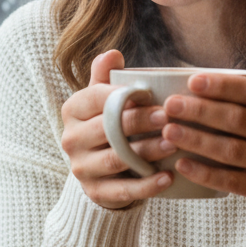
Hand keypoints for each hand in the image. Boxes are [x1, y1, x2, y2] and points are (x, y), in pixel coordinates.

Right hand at [60, 50, 176, 207]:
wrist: (101, 170)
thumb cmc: (109, 123)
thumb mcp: (105, 98)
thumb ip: (107, 77)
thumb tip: (113, 54)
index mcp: (73, 110)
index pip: (96, 98)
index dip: (123, 95)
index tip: (151, 93)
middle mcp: (71, 139)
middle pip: (107, 129)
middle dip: (138, 122)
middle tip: (168, 116)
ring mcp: (81, 168)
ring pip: (116, 159)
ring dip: (146, 151)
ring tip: (174, 144)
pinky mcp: (95, 193)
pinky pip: (122, 191)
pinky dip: (146, 186)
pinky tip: (168, 177)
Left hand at [155, 43, 245, 211]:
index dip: (222, 86)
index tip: (192, 81)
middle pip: (238, 119)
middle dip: (201, 111)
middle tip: (170, 105)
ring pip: (231, 150)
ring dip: (197, 140)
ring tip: (168, 132)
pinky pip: (231, 181)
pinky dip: (205, 173)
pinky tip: (182, 164)